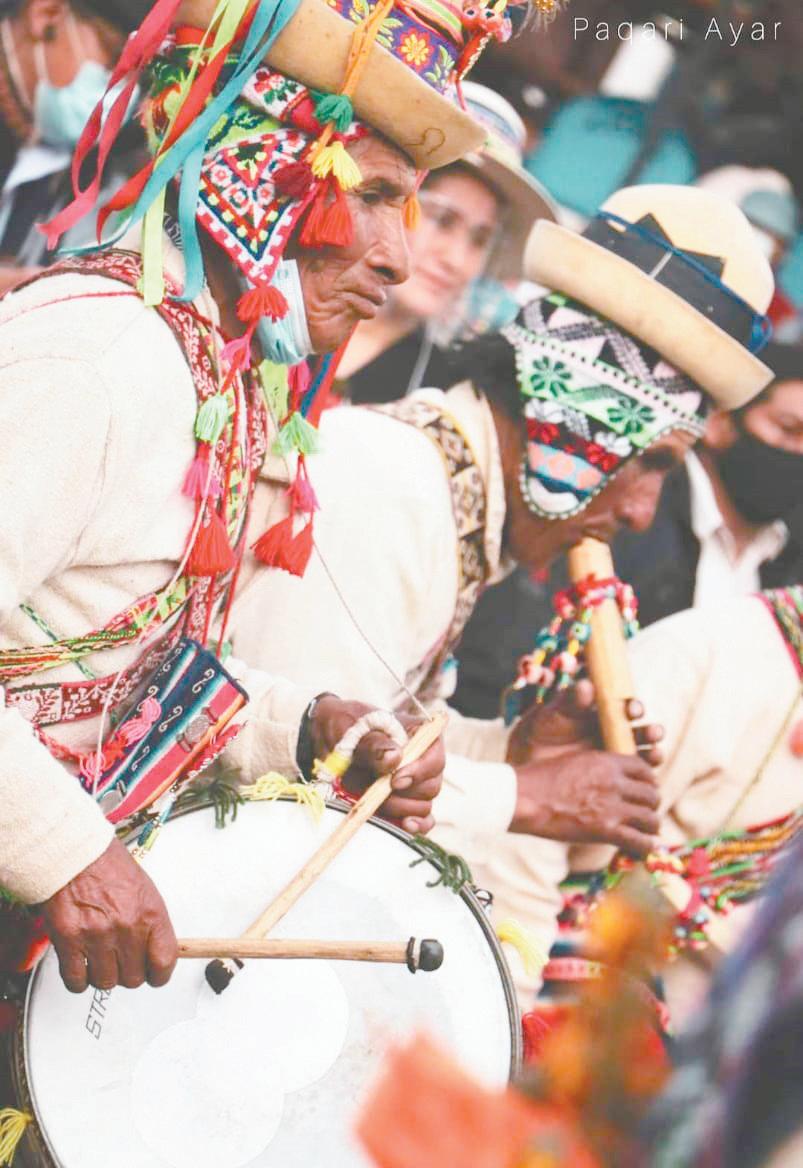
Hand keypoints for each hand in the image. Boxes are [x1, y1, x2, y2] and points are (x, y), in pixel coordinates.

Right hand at [41, 838, 177, 992]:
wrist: (76, 852)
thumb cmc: (109, 866)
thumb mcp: (145, 891)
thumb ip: (152, 924)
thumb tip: (155, 951)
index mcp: (150, 913)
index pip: (164, 963)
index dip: (159, 974)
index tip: (153, 974)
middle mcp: (127, 927)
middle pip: (134, 978)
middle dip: (128, 972)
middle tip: (121, 960)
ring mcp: (97, 936)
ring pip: (105, 982)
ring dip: (102, 975)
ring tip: (99, 958)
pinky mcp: (69, 940)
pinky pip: (76, 980)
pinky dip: (78, 979)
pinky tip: (80, 966)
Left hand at [310, 697, 444, 833]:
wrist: (328, 739)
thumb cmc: (344, 727)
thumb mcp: (353, 731)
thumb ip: (373, 745)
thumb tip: (394, 758)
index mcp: (417, 735)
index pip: (435, 756)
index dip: (420, 771)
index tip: (395, 780)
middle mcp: (421, 760)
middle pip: (431, 785)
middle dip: (404, 794)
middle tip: (377, 790)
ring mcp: (413, 783)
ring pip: (424, 805)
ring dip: (399, 808)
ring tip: (373, 799)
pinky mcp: (404, 803)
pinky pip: (422, 819)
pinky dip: (415, 825)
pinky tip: (403, 824)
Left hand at [507, 679, 663, 768]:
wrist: (527, 764)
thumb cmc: (539, 734)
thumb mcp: (551, 716)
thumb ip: (569, 702)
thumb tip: (587, 685)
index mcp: (603, 713)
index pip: (626, 708)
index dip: (633, 707)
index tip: (632, 709)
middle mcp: (615, 733)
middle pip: (641, 731)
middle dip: (650, 731)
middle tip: (652, 733)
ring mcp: (617, 756)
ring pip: (644, 753)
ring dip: (653, 752)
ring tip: (654, 754)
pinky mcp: (616, 778)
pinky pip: (635, 777)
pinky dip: (644, 776)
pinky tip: (647, 776)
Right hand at [511, 749, 659, 856]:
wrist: (525, 798)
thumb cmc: (541, 779)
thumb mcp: (574, 761)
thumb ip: (598, 768)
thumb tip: (611, 779)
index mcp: (607, 761)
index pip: (644, 769)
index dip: (649, 780)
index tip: (646, 788)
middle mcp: (615, 782)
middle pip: (652, 794)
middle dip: (651, 804)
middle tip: (645, 811)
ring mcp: (612, 807)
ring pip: (650, 818)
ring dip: (651, 826)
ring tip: (646, 831)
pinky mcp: (606, 830)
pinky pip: (639, 842)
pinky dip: (645, 847)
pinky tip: (644, 848)